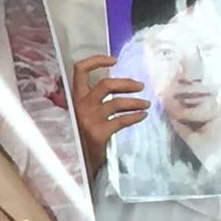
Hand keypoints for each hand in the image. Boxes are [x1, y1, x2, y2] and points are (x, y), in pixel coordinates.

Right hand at [70, 55, 148, 175]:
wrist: (76, 160)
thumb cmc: (81, 133)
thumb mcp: (81, 112)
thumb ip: (91, 99)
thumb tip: (117, 83)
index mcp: (75, 97)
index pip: (80, 70)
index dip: (96, 60)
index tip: (114, 60)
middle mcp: (80, 105)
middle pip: (105, 84)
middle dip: (126, 83)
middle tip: (140, 86)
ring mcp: (89, 119)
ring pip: (117, 103)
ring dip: (136, 102)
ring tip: (146, 104)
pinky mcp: (99, 133)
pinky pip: (122, 120)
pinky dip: (135, 117)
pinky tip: (142, 116)